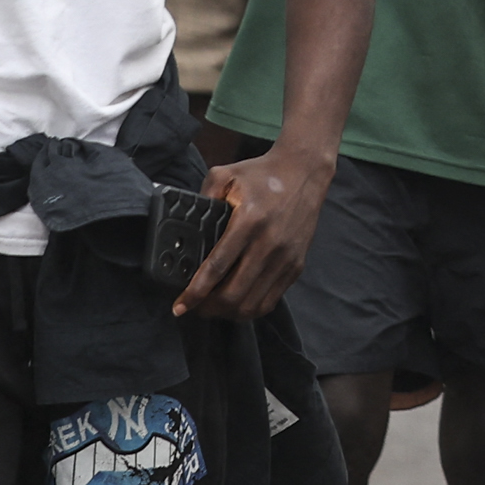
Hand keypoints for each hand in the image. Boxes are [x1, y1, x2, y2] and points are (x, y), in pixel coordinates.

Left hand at [174, 141, 335, 319]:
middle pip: (234, 294)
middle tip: (194, 307)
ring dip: (228, 313)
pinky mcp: (296, 264)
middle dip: (208, 308)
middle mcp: (270, 243)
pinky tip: (237, 303)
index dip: (195, 292)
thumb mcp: (225, 174)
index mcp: (249, 220)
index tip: (179, 306)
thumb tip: (184, 226)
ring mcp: (286, 257)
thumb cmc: (263, 174)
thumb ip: (202, 197)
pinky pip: (271, 300)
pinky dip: (250, 309)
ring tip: (213, 307)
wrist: (304, 172)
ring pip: (252, 303)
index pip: (217, 267)